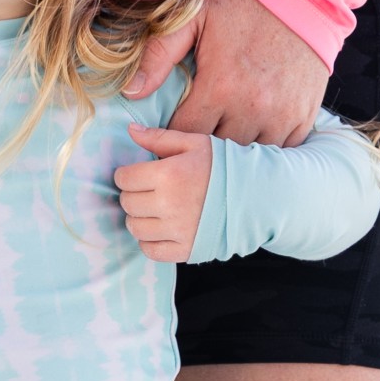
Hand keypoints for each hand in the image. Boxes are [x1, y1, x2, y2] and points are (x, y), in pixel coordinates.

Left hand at [115, 125, 213, 263]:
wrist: (255, 196)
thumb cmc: (223, 166)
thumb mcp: (194, 143)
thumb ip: (159, 137)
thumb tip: (130, 130)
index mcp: (169, 174)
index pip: (124, 178)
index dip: (127, 175)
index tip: (137, 174)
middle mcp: (169, 204)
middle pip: (127, 203)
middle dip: (133, 195)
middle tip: (147, 191)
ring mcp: (177, 230)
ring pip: (135, 228)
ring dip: (139, 218)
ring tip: (153, 209)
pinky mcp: (185, 250)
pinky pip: (150, 250)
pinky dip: (150, 241)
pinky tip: (161, 229)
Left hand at [124, 0, 327, 145]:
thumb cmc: (241, 2)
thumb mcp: (194, 19)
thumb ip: (158, 55)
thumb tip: (131, 93)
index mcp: (221, 86)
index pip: (185, 135)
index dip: (174, 134)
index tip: (172, 126)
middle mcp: (253, 106)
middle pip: (217, 151)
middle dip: (203, 144)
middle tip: (197, 130)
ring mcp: (282, 113)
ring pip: (250, 155)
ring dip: (236, 147)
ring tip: (225, 132)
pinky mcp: (304, 114)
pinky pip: (282, 150)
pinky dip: (267, 145)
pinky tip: (255, 132)